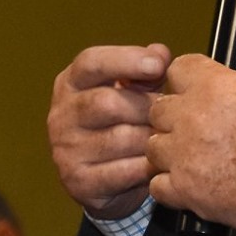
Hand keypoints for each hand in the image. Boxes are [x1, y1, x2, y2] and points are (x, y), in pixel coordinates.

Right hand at [49, 43, 172, 221]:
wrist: (104, 180)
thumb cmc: (121, 124)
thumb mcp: (131, 92)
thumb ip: (145, 72)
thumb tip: (160, 53)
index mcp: (70, 83)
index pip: (91, 62)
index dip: (125, 60)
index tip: (158, 65)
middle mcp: (62, 115)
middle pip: (108, 102)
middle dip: (147, 107)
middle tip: (173, 114)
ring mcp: (66, 150)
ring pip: (119, 139)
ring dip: (151, 139)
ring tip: (170, 139)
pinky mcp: (78, 182)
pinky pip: (123, 172)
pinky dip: (147, 167)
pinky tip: (159, 165)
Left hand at [146, 54, 235, 234]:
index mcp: (216, 87)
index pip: (179, 69)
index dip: (186, 81)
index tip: (192, 90)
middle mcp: (193, 117)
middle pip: (159, 109)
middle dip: (173, 119)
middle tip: (194, 130)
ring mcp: (184, 155)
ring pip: (153, 147)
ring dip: (168, 153)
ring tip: (192, 161)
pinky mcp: (185, 189)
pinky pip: (157, 185)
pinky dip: (170, 187)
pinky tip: (189, 186)